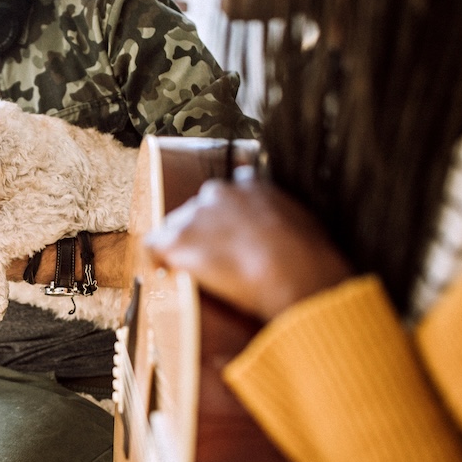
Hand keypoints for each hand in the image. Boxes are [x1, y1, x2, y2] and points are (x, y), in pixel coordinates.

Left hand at [145, 174, 353, 320]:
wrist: (292, 272)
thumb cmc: (308, 258)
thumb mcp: (307, 227)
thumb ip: (289, 223)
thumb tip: (291, 236)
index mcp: (251, 187)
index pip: (229, 193)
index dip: (226, 217)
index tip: (230, 235)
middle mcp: (218, 193)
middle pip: (197, 210)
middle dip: (203, 233)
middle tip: (215, 261)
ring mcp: (195, 215)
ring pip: (175, 227)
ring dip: (182, 248)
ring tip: (195, 273)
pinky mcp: (177, 240)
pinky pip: (154, 247)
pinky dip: (157, 261)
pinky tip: (167, 274)